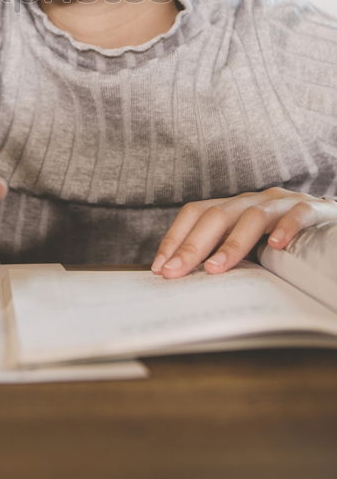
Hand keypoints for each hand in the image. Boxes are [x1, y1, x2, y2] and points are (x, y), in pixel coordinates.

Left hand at [151, 187, 336, 277]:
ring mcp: (281, 203)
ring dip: (231, 244)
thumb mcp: (250, 241)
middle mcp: (252, 199)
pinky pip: (297, 214)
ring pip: (252, 216)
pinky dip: (287, 227)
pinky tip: (278, 246)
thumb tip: (186, 278)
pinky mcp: (311, 209)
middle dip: (191, 245)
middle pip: (216, 215)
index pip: (196, 213)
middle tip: (174, 273)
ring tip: (215, 269)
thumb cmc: (284, 235)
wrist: (330, 217)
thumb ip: (225, 252)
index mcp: (234, 205)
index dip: (175, 237)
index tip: (160, 267)